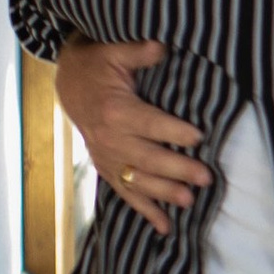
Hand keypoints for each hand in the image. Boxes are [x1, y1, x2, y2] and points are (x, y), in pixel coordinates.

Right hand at [54, 35, 210, 237]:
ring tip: (190, 202)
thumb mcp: (114, 51)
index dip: (173, 131)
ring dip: (164, 193)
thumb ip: (139, 52)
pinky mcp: (106, 168)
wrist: (68, 81)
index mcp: (114, 110)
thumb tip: (160, 46)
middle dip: (177, 169)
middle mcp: (109, 139)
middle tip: (205, 177)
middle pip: (147, 158)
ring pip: (138, 180)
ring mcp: (107, 157)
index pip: (149, 123)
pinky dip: (145, 211)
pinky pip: (126, 193)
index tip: (199, 137)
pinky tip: (166, 227)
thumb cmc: (97, 64)